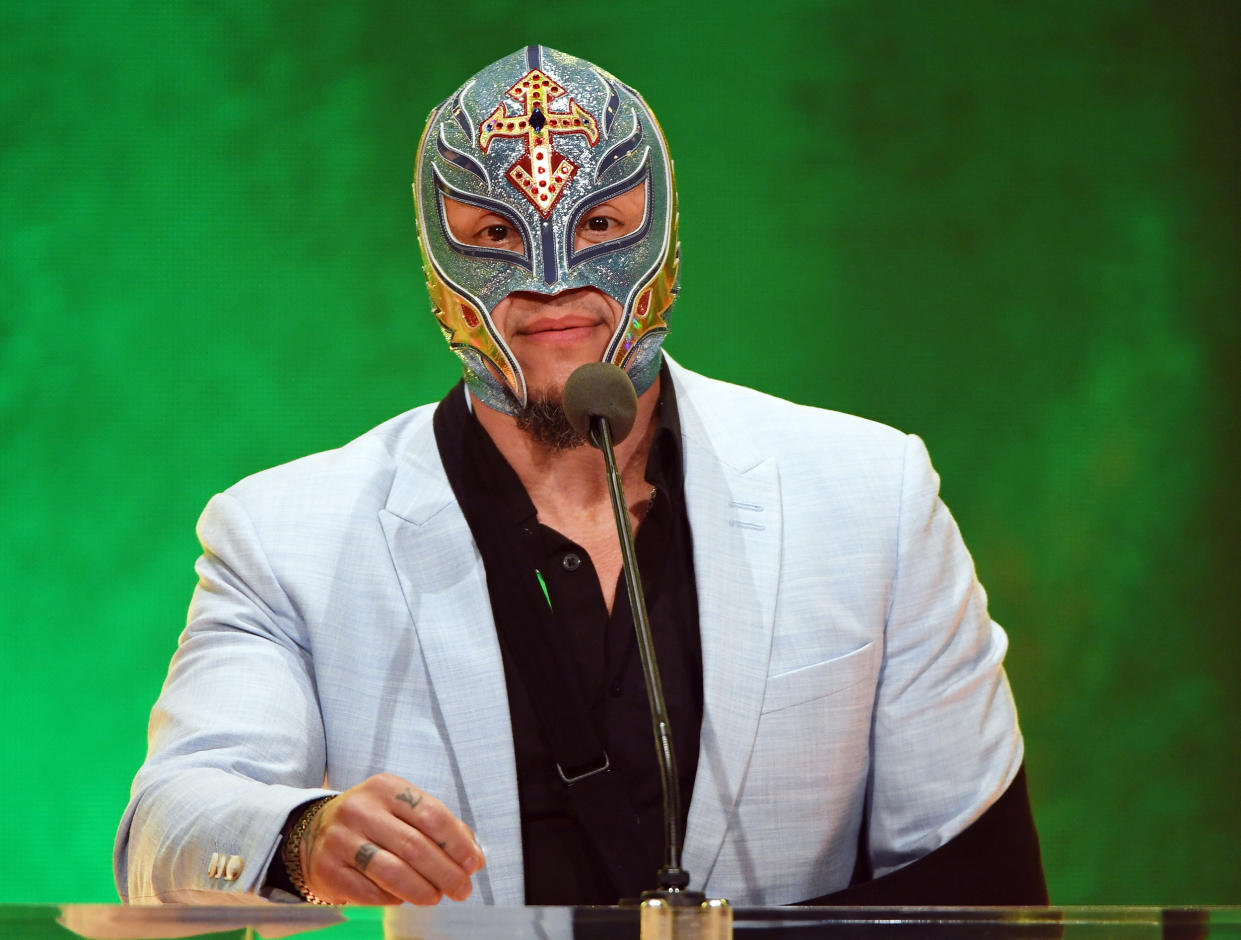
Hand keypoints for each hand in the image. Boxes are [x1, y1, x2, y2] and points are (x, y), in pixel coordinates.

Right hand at [297, 773, 484, 904]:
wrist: (315, 832)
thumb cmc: (372, 821)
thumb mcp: (402, 809)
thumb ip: (438, 826)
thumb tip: (472, 855)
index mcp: (386, 788)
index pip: (431, 814)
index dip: (457, 843)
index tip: (473, 863)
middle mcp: (360, 809)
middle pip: (415, 846)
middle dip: (446, 872)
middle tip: (462, 889)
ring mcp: (341, 839)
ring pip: (393, 872)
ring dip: (423, 890)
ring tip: (437, 897)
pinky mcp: (328, 869)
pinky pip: (371, 892)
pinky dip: (394, 899)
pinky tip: (405, 898)